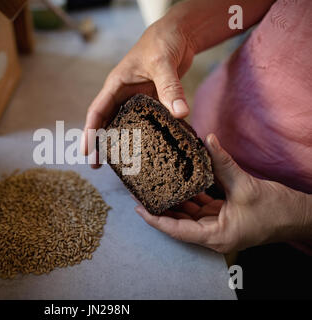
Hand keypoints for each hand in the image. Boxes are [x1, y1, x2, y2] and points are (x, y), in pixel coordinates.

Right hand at [82, 14, 195, 165]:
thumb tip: (180, 114)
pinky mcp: (152, 101)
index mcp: (116, 84)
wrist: (178, 34)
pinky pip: (146, 121)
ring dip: (120, 142)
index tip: (85, 150)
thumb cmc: (162, 41)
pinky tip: (149, 149)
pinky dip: (145, 135)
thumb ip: (170, 88)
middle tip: (96, 164)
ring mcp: (137, 99)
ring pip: (124, 124)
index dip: (90, 131)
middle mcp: (123, 94)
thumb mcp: (163, 63)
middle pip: (106, 122)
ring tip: (118, 163)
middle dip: (100, 143)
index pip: (97, 111)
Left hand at [135, 133, 311, 252]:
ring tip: (156, 185)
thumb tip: (208, 140)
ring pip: (188, 214)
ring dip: (174, 200)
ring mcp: (217, 226)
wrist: (298, 216)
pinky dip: (190, 196)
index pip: (178, 230)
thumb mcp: (245, 185)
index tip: (139, 208)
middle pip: (179, 222)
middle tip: (142, 192)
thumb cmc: (276, 209)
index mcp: (216, 235)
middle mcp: (213, 234)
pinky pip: (200, 207)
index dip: (156, 220)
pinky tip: (179, 181)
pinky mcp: (222, 217)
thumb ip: (223, 163)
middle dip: (161, 208)